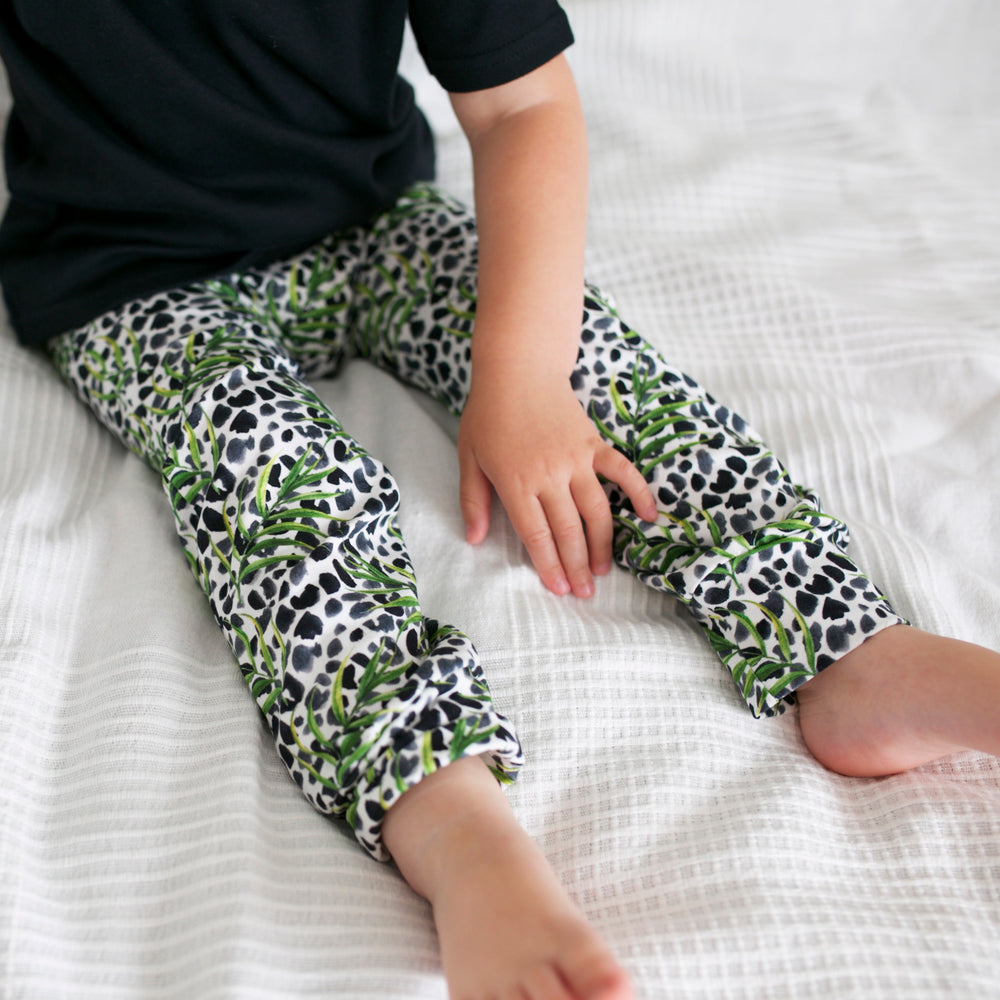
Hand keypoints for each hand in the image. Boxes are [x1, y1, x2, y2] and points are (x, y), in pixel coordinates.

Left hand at [458, 373, 657, 596]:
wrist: (517, 369)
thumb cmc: (488, 413)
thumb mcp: (469, 456)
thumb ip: (473, 500)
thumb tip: (474, 540)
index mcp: (516, 481)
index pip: (536, 534)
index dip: (549, 565)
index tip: (558, 589)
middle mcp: (549, 474)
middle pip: (568, 530)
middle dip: (576, 566)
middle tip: (585, 593)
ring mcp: (575, 458)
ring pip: (596, 510)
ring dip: (602, 544)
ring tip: (602, 570)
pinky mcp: (593, 444)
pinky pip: (622, 471)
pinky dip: (638, 492)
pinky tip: (650, 515)